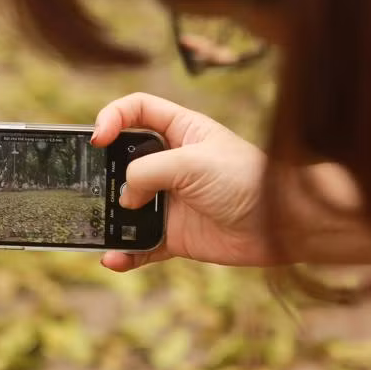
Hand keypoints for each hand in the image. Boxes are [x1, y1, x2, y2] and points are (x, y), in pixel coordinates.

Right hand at [92, 93, 270, 270]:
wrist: (282, 225)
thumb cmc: (246, 180)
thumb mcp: (192, 163)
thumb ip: (148, 172)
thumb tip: (124, 199)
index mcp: (180, 131)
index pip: (136, 111)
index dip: (112, 117)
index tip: (98, 138)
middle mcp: (171, 163)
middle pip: (122, 160)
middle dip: (101, 173)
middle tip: (88, 186)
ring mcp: (171, 200)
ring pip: (126, 206)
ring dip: (108, 218)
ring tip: (95, 228)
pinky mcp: (174, 235)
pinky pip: (139, 245)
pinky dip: (125, 253)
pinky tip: (114, 259)